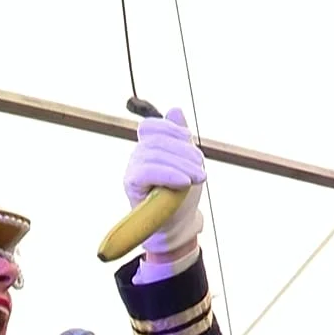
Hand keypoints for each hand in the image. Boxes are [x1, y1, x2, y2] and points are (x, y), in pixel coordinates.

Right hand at [123, 107, 205, 255]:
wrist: (178, 224)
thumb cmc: (182, 193)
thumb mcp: (188, 161)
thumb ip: (181, 137)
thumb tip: (175, 110)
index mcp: (149, 146)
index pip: (153, 126)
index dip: (173, 130)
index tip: (191, 145)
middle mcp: (137, 154)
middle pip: (158, 140)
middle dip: (185, 152)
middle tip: (202, 170)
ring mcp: (132, 168)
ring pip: (155, 153)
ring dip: (183, 164)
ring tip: (199, 178)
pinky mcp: (131, 184)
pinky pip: (146, 171)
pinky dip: (169, 174)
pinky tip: (184, 182)